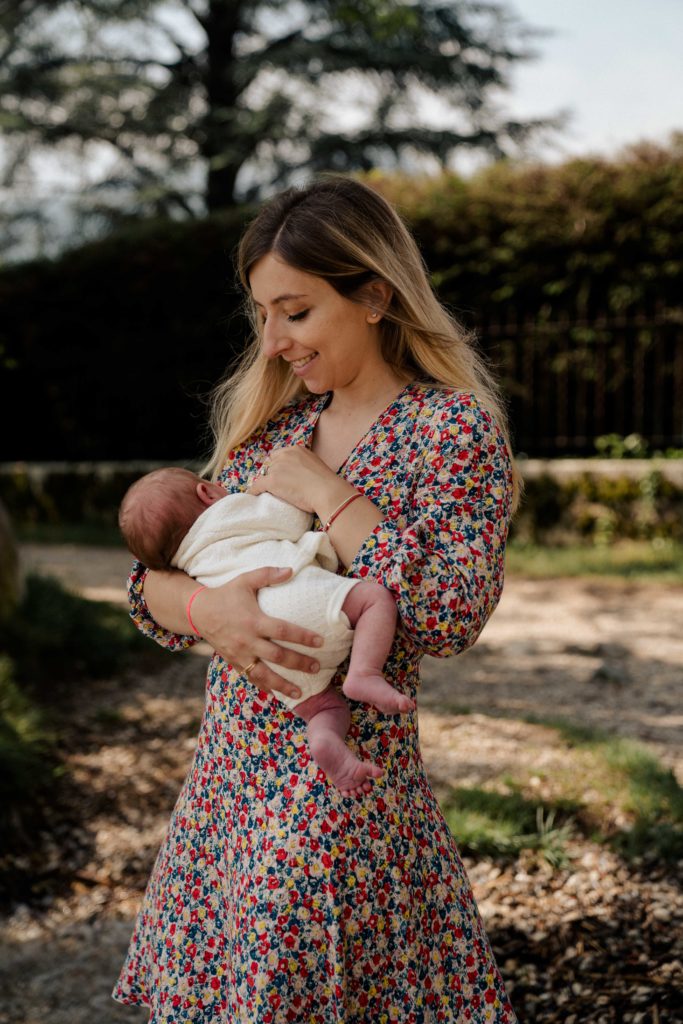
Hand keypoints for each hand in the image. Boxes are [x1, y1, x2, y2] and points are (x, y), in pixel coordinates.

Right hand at [190, 566, 322, 699]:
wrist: (198, 612)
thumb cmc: (226, 594)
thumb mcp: (245, 580)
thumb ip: (268, 574)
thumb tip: (291, 569)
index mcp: (253, 620)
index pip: (282, 630)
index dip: (302, 637)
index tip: (320, 642)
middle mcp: (247, 640)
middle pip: (277, 656)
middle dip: (298, 663)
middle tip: (317, 667)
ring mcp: (240, 654)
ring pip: (263, 674)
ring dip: (282, 685)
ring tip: (300, 693)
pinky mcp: (233, 662)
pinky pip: (250, 678)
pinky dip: (264, 687)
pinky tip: (278, 695)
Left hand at [248, 444, 342, 515]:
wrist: (328, 492)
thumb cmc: (326, 484)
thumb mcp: (315, 466)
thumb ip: (304, 465)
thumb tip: (298, 475)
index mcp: (296, 449)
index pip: (279, 455)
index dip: (279, 467)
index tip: (282, 476)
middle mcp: (285, 455)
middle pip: (270, 465)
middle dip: (273, 474)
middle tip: (279, 487)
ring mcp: (278, 468)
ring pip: (265, 476)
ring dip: (267, 484)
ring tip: (272, 494)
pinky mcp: (272, 481)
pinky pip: (257, 486)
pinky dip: (254, 491)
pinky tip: (253, 497)